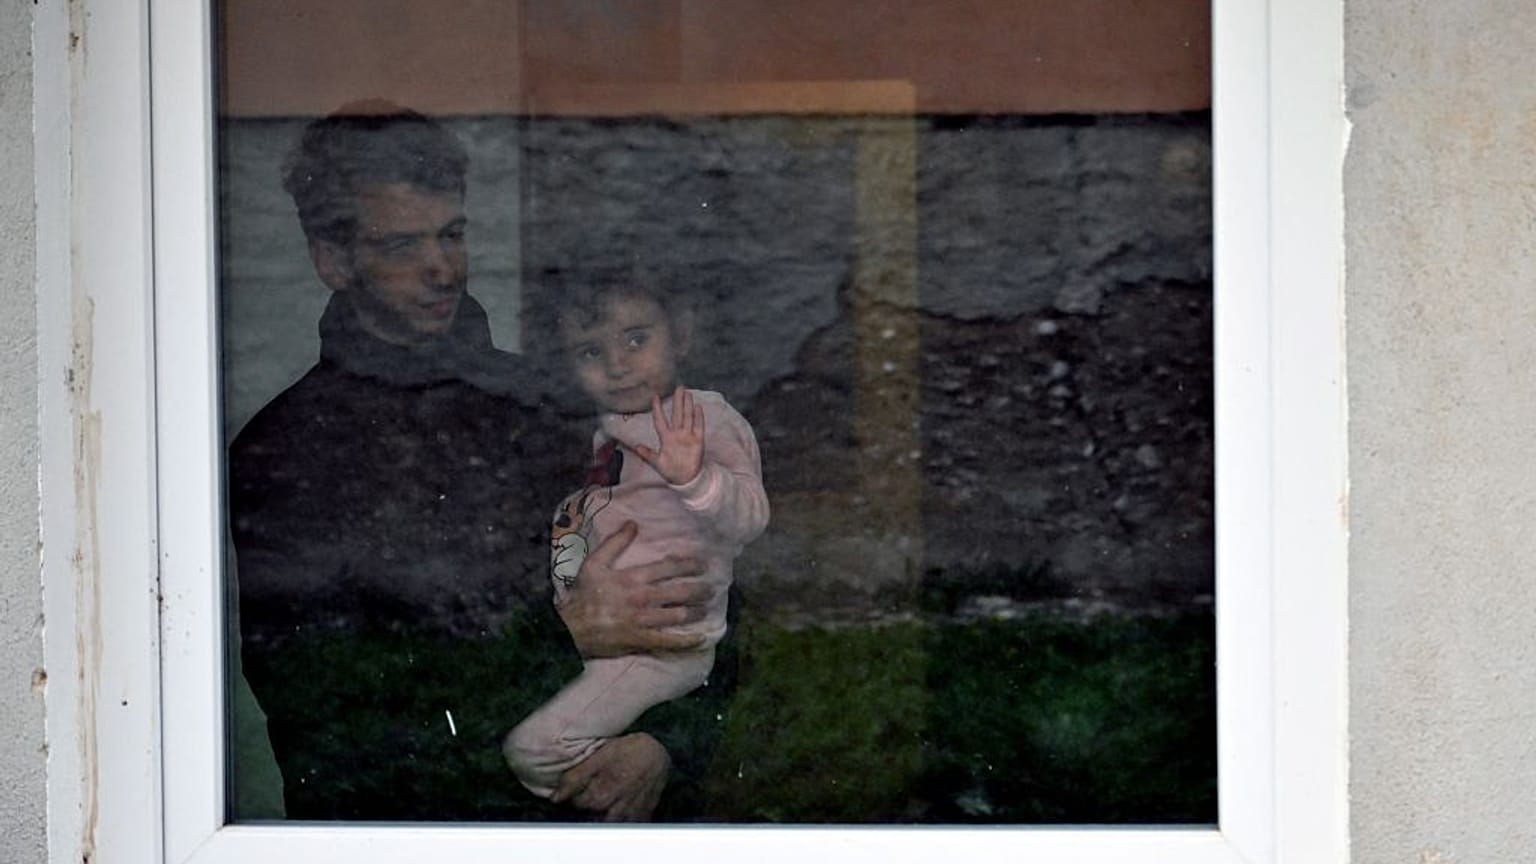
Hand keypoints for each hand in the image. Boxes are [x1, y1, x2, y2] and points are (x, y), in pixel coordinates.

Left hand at [551, 733, 670, 821]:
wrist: (657, 753)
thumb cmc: (627, 751)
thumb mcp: (598, 758)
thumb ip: (574, 778)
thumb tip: (555, 797)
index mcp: (599, 797)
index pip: (575, 805)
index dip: (575, 793)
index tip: (581, 783)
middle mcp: (613, 810)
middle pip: (590, 816)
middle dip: (588, 804)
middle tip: (595, 786)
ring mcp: (628, 815)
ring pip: (607, 823)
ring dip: (603, 812)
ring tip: (606, 795)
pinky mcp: (641, 814)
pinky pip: (627, 824)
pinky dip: (621, 817)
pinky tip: (620, 803)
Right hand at [558, 521, 711, 657]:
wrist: (571, 628)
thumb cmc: (583, 594)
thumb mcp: (594, 563)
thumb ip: (614, 543)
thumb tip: (633, 524)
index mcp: (633, 577)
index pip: (668, 568)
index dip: (689, 565)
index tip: (704, 564)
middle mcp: (642, 598)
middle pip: (679, 592)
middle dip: (699, 589)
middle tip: (713, 588)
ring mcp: (643, 620)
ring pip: (678, 615)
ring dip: (697, 611)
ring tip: (708, 608)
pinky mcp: (641, 639)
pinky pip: (669, 641)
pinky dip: (687, 641)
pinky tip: (702, 639)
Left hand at [632, 386, 704, 485]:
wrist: (686, 479)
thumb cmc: (670, 470)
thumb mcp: (657, 463)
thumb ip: (648, 454)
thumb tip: (637, 447)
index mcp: (666, 438)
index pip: (660, 420)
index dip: (657, 409)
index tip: (655, 397)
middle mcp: (677, 434)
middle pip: (677, 414)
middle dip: (677, 401)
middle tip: (678, 387)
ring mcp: (688, 436)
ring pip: (687, 417)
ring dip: (687, 405)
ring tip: (687, 393)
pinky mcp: (698, 440)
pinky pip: (698, 427)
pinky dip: (698, 417)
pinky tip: (698, 407)